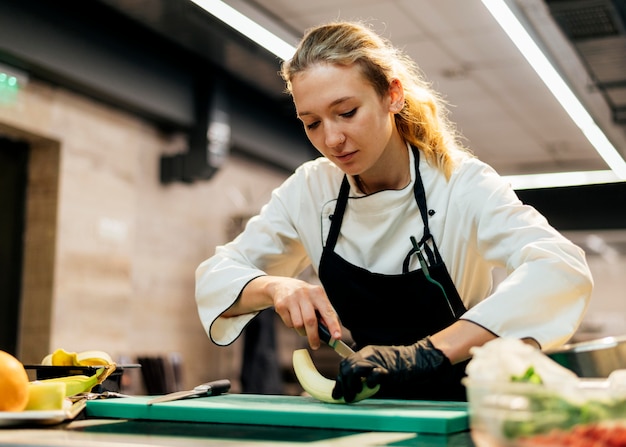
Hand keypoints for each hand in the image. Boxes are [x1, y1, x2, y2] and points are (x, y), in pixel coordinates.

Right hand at [264, 276, 340, 348]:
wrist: (281, 286)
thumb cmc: (304, 296)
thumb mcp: (315, 299)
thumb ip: (323, 313)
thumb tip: (329, 332)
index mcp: (317, 293)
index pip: (327, 311)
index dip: (333, 325)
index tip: (337, 337)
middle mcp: (304, 294)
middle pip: (310, 320)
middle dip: (314, 336)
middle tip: (316, 345)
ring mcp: (291, 299)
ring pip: (299, 324)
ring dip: (302, 331)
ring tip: (302, 325)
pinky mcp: (281, 305)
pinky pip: (289, 324)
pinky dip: (292, 325)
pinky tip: (292, 317)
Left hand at [331, 337, 451, 402]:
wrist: (416, 359)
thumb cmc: (399, 366)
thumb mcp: (378, 366)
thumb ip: (365, 374)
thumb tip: (352, 389)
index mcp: (365, 353)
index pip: (345, 364)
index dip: (340, 380)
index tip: (337, 393)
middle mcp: (368, 355)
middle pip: (347, 366)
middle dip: (343, 384)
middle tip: (346, 397)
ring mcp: (377, 360)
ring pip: (354, 369)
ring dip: (352, 385)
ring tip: (354, 395)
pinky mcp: (387, 368)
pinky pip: (373, 374)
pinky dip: (369, 382)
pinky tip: (370, 387)